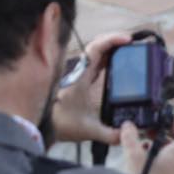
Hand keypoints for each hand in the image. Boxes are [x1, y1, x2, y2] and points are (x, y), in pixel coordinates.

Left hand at [50, 30, 134, 144]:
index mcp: (81, 76)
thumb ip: (109, 134)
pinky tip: (116, 63)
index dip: (112, 40)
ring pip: (96, 53)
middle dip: (116, 41)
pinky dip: (107, 58)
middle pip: (98, 45)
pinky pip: (94, 62)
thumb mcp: (87, 129)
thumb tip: (127, 135)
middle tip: (133, 43)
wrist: (40, 125)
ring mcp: (79, 74)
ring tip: (129, 51)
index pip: (96, 48)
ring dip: (112, 49)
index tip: (128, 39)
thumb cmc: (59, 123)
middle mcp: (80, 71)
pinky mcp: (79, 79)